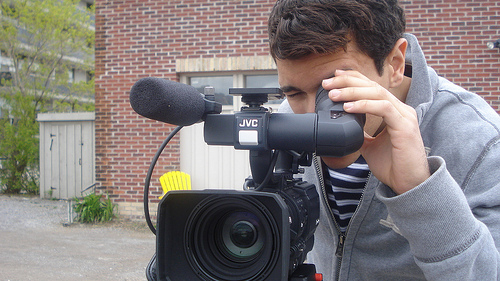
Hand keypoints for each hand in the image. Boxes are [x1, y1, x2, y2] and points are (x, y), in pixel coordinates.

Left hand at [323, 70, 429, 194]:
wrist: (408, 184)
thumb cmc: (393, 165)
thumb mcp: (370, 145)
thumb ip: (360, 133)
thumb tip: (344, 128)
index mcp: (393, 111)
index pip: (372, 86)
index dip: (353, 78)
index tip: (334, 77)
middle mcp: (400, 109)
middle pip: (373, 86)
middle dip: (348, 82)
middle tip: (328, 84)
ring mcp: (405, 116)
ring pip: (377, 93)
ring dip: (353, 92)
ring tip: (334, 95)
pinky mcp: (405, 126)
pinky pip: (384, 108)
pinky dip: (365, 106)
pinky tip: (349, 108)